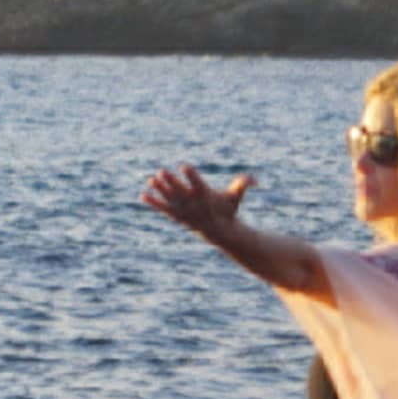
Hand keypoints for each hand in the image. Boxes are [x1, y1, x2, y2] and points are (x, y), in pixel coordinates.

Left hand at [140, 163, 255, 244]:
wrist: (220, 232)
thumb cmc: (228, 210)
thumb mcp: (236, 197)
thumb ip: (243, 185)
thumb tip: (255, 180)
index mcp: (206, 197)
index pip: (198, 184)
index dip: (191, 175)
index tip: (184, 166)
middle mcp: (193, 204)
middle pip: (180, 191)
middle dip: (171, 182)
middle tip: (161, 171)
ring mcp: (184, 211)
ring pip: (170, 199)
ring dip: (160, 190)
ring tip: (151, 180)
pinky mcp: (177, 216)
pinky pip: (163, 209)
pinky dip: (153, 202)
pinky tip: (142, 196)